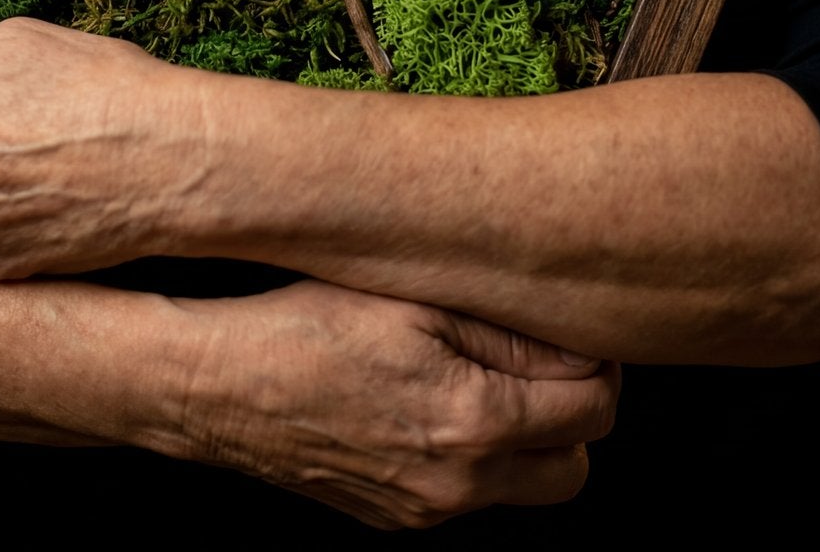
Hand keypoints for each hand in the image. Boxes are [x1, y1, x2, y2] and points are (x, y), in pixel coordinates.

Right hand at [160, 280, 615, 527]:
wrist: (223, 387)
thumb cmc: (311, 323)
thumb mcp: (415, 301)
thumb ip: (506, 331)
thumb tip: (578, 349)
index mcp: (475, 421)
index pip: (593, 408)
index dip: (595, 362)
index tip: (569, 330)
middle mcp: (459, 482)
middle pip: (574, 467)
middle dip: (571, 413)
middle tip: (536, 358)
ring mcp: (425, 510)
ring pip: (524, 486)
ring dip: (525, 438)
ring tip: (479, 375)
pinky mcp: (395, 517)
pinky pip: (467, 493)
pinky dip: (471, 454)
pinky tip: (428, 400)